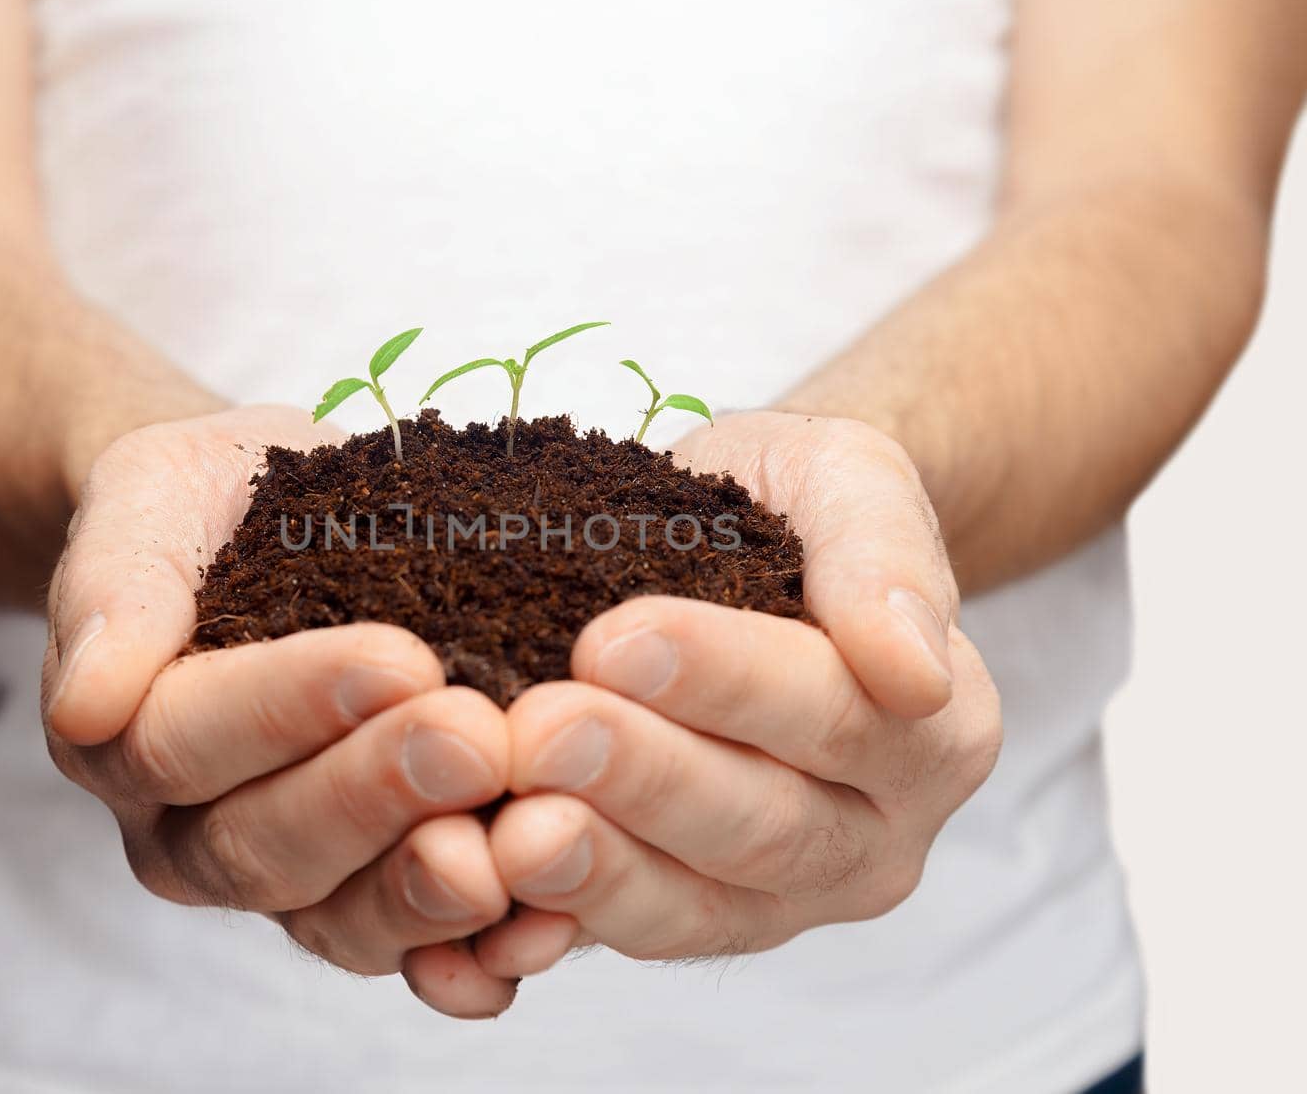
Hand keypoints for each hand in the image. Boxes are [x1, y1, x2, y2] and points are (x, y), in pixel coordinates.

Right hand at [41, 406, 517, 1017]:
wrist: (270, 525)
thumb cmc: (210, 505)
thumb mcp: (152, 496)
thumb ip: (116, 584)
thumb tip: (86, 699)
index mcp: (121, 736)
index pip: (183, 743)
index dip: (288, 709)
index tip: (398, 658)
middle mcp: (190, 829)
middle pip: (264, 846)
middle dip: (375, 795)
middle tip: (475, 738)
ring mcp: (285, 876)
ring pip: (338, 918)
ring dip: (426, 890)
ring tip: (507, 843)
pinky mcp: (372, 895)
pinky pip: (415, 949)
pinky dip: (478, 951)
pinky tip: (541, 925)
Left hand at [477, 411, 1001, 973]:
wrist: (745, 547)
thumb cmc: (799, 508)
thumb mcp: (853, 482)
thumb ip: (887, 559)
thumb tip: (915, 673)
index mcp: (935, 734)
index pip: (834, 716)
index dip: (724, 684)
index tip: (614, 641)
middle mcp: (870, 837)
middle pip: (761, 827)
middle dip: (643, 781)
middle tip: (541, 734)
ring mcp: (780, 897)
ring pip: (693, 908)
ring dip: (597, 875)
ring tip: (511, 834)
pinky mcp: (685, 918)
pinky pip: (620, 938)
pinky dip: (550, 934)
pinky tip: (484, 927)